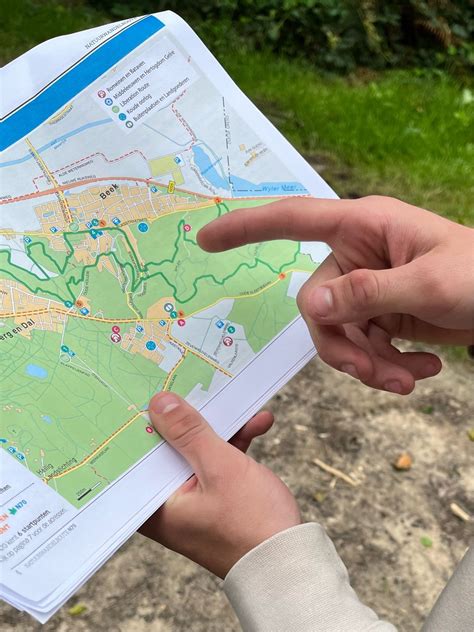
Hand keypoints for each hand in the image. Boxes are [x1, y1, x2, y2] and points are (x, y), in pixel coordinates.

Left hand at [140, 393, 300, 577]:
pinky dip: (236, 445)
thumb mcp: (221, 468)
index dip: (145, 420)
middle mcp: (169, 503)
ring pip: (198, 452)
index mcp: (156, 505)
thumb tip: (160, 402)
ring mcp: (194, 499)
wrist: (292, 564)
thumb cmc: (252, 523)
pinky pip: (219, 462)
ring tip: (244, 406)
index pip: (138, 455)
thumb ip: (190, 433)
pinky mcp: (218, 497)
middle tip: (195, 386)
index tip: (149, 389)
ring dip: (223, 429)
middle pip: (171, 448)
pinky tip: (259, 424)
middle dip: (191, 418)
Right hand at [197, 196, 473, 393]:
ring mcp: (368, 287)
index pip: (291, 220)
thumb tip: (312, 307)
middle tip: (377, 374)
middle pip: (316, 306)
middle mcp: (358, 255)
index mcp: (363, 227)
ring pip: (338, 334)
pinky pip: (362, 346)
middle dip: (344, 347)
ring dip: (369, 364)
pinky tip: (420, 371)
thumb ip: (367, 294)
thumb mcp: (428, 284)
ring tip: (408, 379)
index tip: (205, 239)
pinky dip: (385, 366)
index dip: (245, 227)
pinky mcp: (382, 315)